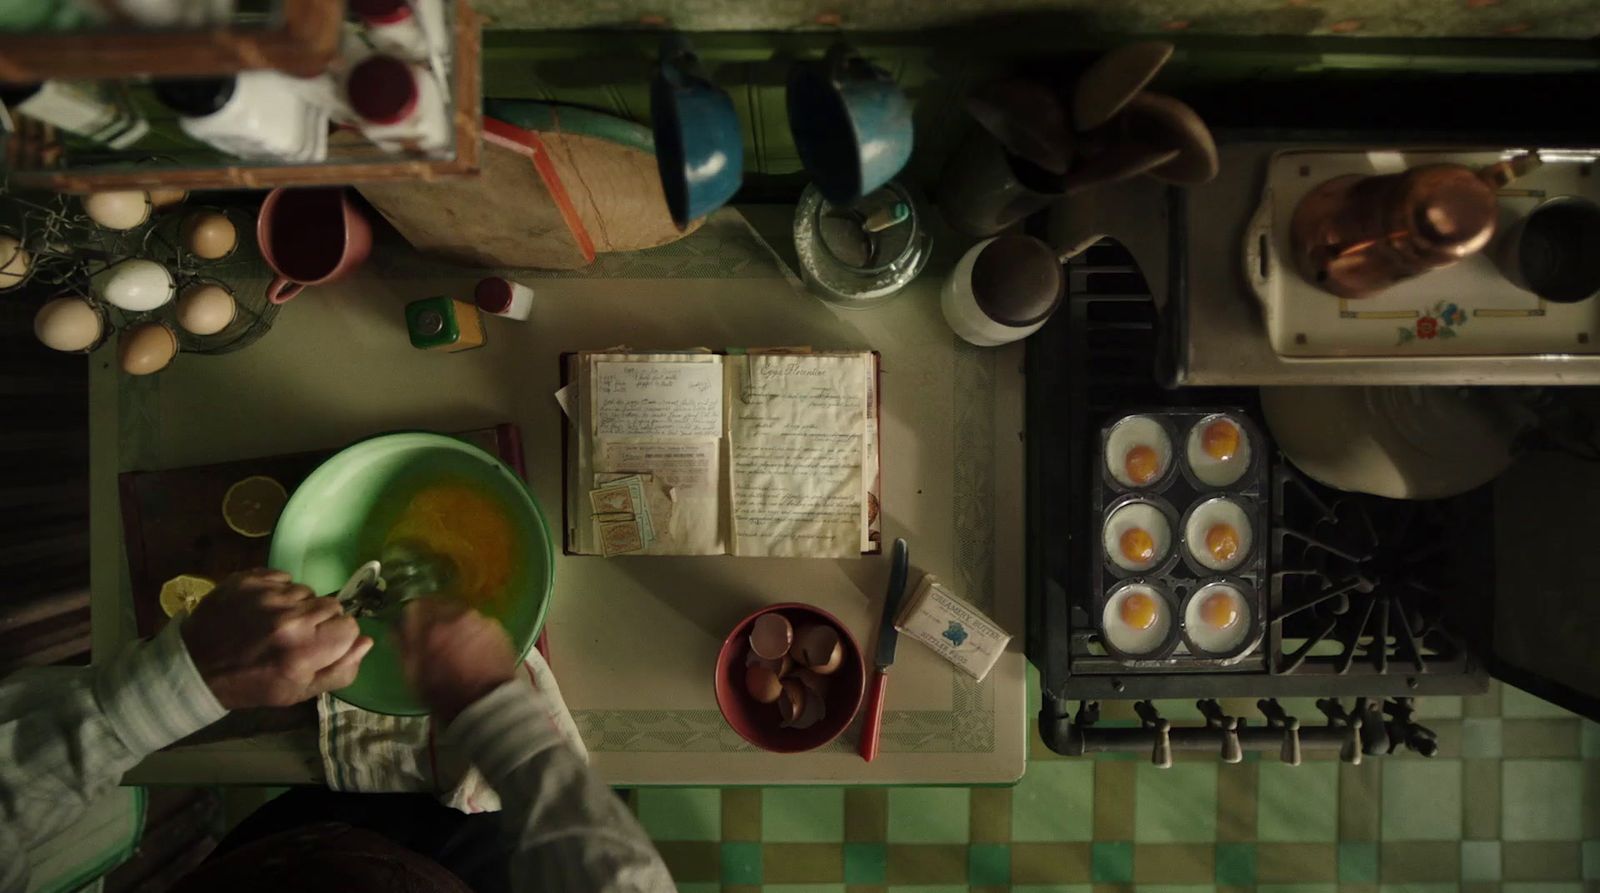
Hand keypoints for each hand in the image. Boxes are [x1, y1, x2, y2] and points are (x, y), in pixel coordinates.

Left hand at [181, 569, 373, 709]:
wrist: (196, 666)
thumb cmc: (252, 684)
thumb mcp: (298, 693)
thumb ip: (340, 670)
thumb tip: (366, 642)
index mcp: (304, 651)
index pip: (350, 627)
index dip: (337, 637)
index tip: (318, 646)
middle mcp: (290, 619)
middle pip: (332, 606)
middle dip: (320, 620)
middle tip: (296, 635)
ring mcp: (268, 596)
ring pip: (307, 591)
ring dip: (298, 605)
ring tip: (275, 622)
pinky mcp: (250, 580)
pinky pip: (283, 577)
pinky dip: (278, 590)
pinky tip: (262, 608)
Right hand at [397, 599, 516, 724]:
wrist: (488, 705)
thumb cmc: (445, 694)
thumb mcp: (414, 674)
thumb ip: (403, 645)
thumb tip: (395, 627)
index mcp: (432, 627)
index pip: (416, 606)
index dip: (413, 617)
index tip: (413, 628)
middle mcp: (457, 616)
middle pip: (440, 606)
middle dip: (434, 619)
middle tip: (435, 639)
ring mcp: (480, 620)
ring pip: (460, 614)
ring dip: (454, 625)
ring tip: (456, 647)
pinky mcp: (497, 629)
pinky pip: (478, 624)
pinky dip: (473, 632)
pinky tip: (473, 650)